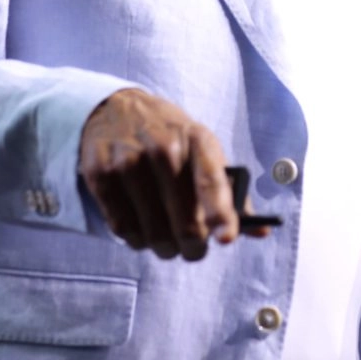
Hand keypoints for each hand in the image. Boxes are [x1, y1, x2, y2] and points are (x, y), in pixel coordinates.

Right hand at [77, 88, 265, 259]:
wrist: (114, 109)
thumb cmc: (170, 137)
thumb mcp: (203, 149)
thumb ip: (230, 191)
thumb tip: (260, 230)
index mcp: (197, 139)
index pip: (212, 181)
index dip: (220, 213)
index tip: (226, 239)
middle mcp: (163, 148)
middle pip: (183, 220)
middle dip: (193, 246)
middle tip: (194, 250)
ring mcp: (129, 162)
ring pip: (153, 232)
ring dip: (164, 247)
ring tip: (167, 240)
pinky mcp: (100, 175)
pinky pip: (123, 228)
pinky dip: (136, 240)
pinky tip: (142, 230)